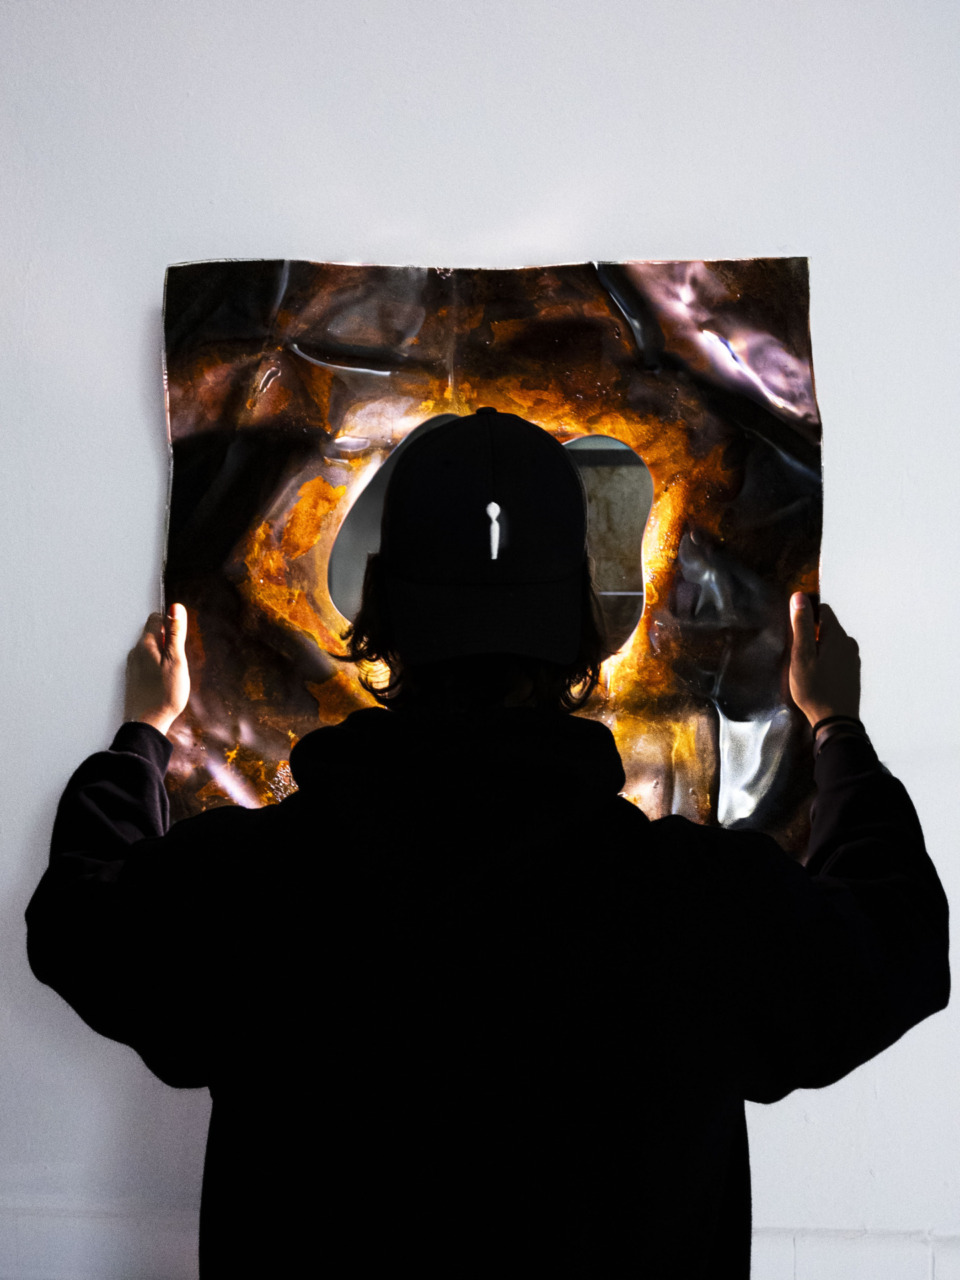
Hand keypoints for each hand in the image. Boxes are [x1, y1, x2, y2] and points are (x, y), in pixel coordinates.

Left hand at [124, 604, 190, 736]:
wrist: (147, 724)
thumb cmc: (164, 694)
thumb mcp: (176, 660)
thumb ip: (176, 633)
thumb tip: (176, 608)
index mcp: (145, 644)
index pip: (156, 618)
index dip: (171, 625)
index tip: (180, 640)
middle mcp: (135, 652)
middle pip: (153, 634)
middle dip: (168, 642)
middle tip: (179, 661)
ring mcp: (132, 666)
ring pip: (151, 650)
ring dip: (163, 656)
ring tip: (173, 674)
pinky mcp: (133, 679)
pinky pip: (147, 664)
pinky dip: (157, 668)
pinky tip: (164, 683)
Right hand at [788, 593, 860, 727]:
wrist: (836, 721)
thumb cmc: (814, 688)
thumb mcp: (802, 655)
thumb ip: (802, 625)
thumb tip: (800, 596)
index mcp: (837, 635)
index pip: (822, 610)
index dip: (806, 616)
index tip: (794, 632)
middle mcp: (849, 643)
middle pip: (826, 627)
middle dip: (810, 634)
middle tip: (795, 655)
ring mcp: (853, 658)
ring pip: (831, 643)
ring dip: (817, 648)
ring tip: (804, 668)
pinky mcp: (852, 672)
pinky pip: (836, 657)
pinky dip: (825, 660)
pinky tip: (816, 676)